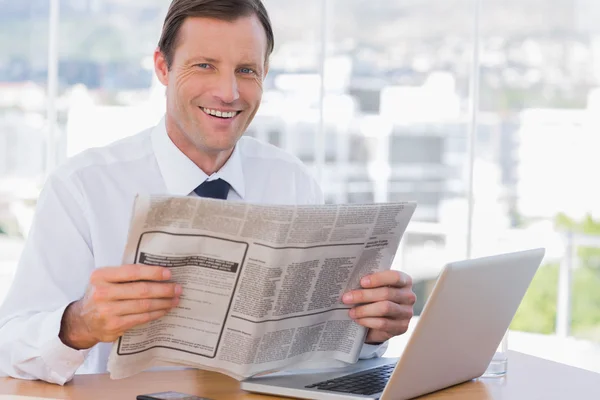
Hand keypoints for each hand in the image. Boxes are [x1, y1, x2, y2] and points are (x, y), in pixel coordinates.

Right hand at [59, 264, 180, 349]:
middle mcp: (102, 293)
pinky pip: (141, 318)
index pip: (132, 272)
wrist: (81, 321)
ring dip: (163, 302)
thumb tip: (157, 272)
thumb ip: (124, 275)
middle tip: (177, 288)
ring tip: (175, 299)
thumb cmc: (100, 295)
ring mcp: (107, 311)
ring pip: (143, 306)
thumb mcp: (104, 280)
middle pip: (141, 290)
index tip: (168, 273)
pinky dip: (156, 313)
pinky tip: (164, 310)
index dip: (153, 272)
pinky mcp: (114, 326)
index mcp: (101, 276)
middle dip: (163, 289)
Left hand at [342, 270, 415, 343]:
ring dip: (364, 310)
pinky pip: (383, 323)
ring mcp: (407, 313)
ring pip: (384, 308)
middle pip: (386, 293)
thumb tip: (350, 280)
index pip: (395, 277)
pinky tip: (358, 320)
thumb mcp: (375, 287)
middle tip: (346, 298)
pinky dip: (368, 321)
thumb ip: (369, 282)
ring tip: (351, 311)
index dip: (378, 279)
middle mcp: (409, 296)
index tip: (362, 282)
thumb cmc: (376, 297)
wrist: (382, 319)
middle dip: (363, 295)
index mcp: (404, 281)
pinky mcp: (402, 327)